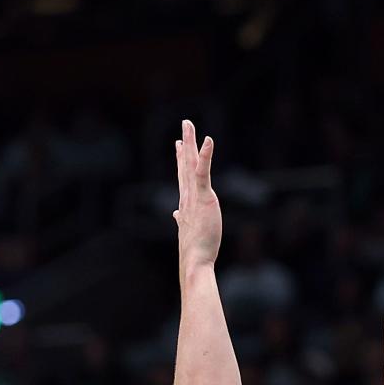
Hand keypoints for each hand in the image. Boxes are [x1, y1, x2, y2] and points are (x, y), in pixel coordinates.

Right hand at [174, 119, 221, 270]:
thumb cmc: (195, 251)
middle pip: (185, 165)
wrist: (195, 259)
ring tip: (189, 125)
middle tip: (185, 125)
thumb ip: (182, 220)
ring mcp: (194, 195)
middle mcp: (188, 196)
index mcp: (186, 203)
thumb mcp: (188, 231)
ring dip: (190, 142)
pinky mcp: (204, 196)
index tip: (178, 146)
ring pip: (190, 164)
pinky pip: (203, 172)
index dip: (180, 160)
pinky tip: (207, 140)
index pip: (183, 177)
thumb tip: (176, 215)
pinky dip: (205, 155)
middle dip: (185, 144)